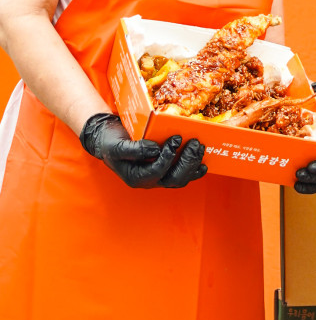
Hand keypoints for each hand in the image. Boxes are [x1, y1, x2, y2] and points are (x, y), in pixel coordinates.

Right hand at [80, 114, 206, 188]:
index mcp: (136, 177)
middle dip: (187, 161)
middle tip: (194, 142)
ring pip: (180, 179)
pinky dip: (194, 170)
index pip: (157, 171)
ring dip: (192, 164)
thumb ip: (134, 149)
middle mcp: (149, 181)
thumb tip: (155, 149)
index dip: (168, 157)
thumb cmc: (111, 143)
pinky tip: (202, 164)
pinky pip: (182, 176)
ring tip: (199, 147)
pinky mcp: (165, 171)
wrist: (109, 140)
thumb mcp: (117, 145)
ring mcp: (158, 177)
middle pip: (173, 179)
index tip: (175, 139)